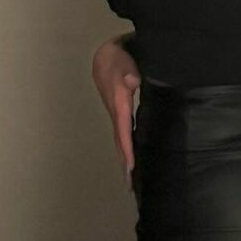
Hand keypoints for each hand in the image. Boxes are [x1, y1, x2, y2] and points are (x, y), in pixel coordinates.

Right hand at [91, 38, 140, 191]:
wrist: (106, 55)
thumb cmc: (120, 58)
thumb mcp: (126, 62)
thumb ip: (130, 72)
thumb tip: (133, 81)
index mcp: (119, 102)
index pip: (123, 130)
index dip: (127, 148)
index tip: (130, 167)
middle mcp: (116, 112)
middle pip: (119, 141)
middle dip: (124, 162)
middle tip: (129, 185)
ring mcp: (116, 113)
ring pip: (120, 139)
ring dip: (124, 157)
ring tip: (129, 178)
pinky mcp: (119, 112)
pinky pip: (122, 133)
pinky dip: (125, 146)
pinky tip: (131, 156)